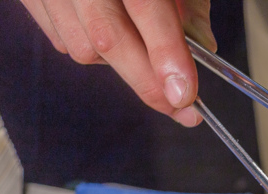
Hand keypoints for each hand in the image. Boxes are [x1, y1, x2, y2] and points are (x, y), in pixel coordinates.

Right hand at [19, 0, 215, 125]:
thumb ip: (189, 3)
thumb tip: (204, 48)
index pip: (144, 6)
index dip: (166, 52)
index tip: (185, 93)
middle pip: (107, 37)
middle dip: (148, 82)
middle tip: (182, 109)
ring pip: (83, 48)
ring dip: (121, 65)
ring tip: (148, 56)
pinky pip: (63, 40)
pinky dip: (93, 50)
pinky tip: (112, 34)